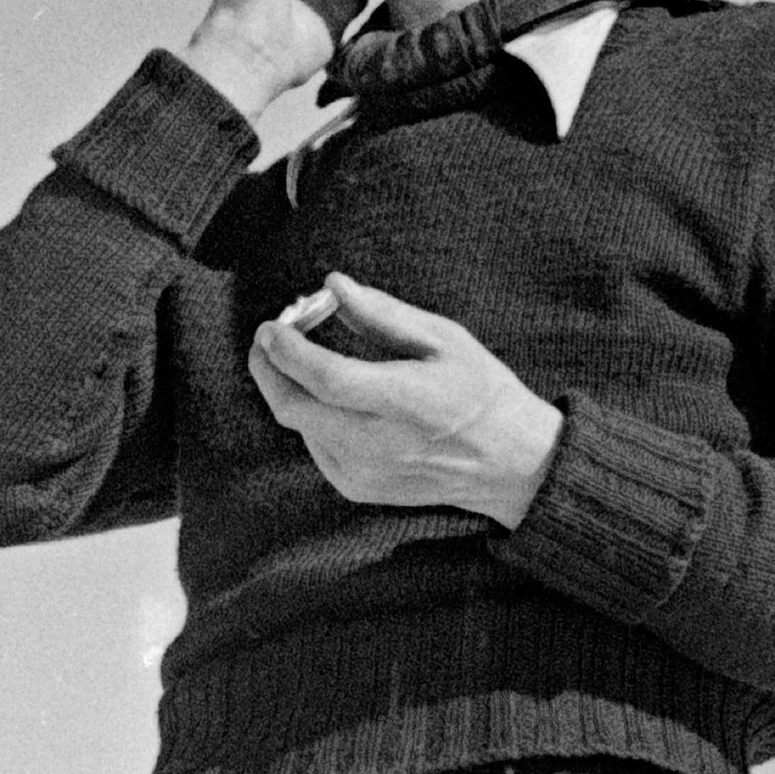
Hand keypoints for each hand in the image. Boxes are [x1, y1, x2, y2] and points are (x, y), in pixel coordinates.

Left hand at [246, 275, 564, 523]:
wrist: (507, 463)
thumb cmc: (478, 389)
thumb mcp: (444, 339)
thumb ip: (383, 314)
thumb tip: (332, 284)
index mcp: (409, 402)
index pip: (329, 378)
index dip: (289, 351)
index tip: (271, 326)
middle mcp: (380, 446)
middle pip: (295, 408)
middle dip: (268, 369)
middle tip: (267, 337)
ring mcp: (365, 473)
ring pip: (299, 425)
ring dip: (290, 387)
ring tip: (304, 356)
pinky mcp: (356, 488)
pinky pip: (314, 444)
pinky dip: (312, 413)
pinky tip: (333, 396)